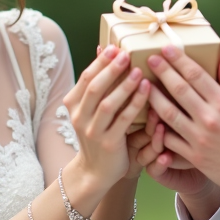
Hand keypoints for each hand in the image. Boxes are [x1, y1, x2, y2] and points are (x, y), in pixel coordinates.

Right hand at [62, 46, 150, 189]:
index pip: (85, 77)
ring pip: (107, 104)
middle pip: (94, 88)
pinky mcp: (108, 143)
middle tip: (126, 54)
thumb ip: (98, 82)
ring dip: (124, 86)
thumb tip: (103, 49)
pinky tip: (146, 91)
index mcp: (72, 104)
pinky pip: (123, 120)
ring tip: (138, 70)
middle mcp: (78, 117)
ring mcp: (92, 132)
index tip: (115, 48)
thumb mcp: (91, 108)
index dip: (100, 62)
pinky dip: (135, 104)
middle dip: (111, 69)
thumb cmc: (98, 132)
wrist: (95, 171)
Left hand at [145, 45, 219, 196]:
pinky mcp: (194, 157)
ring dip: (153, 97)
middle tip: (149, 58)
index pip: (196, 75)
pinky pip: (170, 141)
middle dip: (162, 71)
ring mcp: (200, 139)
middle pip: (179, 90)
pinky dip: (158, 130)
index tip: (166, 48)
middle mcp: (210, 119)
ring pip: (168, 114)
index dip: (179, 60)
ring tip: (142, 85)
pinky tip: (149, 118)